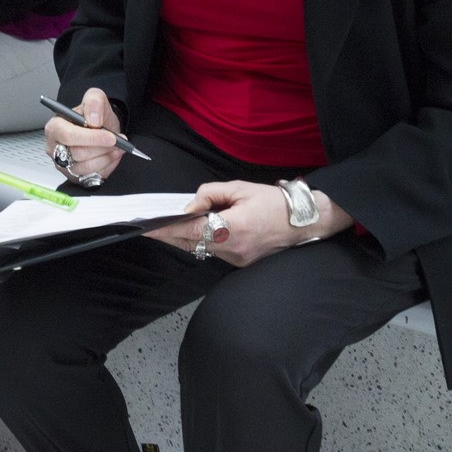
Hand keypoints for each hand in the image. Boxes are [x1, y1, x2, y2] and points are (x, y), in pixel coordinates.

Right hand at [44, 87, 124, 180]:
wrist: (103, 130)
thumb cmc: (95, 117)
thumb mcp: (96, 99)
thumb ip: (94, 101)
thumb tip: (93, 120)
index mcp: (55, 127)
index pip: (68, 136)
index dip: (91, 138)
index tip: (110, 137)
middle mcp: (55, 148)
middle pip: (78, 154)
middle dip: (102, 148)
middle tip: (118, 141)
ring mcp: (63, 164)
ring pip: (86, 167)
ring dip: (106, 157)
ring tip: (118, 148)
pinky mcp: (74, 176)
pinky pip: (93, 176)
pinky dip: (107, 167)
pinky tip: (112, 156)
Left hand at [147, 180, 351, 265]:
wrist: (304, 221)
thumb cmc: (273, 201)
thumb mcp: (240, 188)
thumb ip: (210, 194)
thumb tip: (189, 205)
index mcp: (233, 228)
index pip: (191, 231)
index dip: (167, 229)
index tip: (148, 228)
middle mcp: (233, 248)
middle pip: (191, 244)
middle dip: (170, 235)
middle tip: (150, 227)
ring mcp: (237, 259)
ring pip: (202, 249)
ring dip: (185, 238)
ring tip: (169, 226)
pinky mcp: (241, 262)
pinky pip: (214, 252)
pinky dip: (202, 241)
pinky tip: (196, 231)